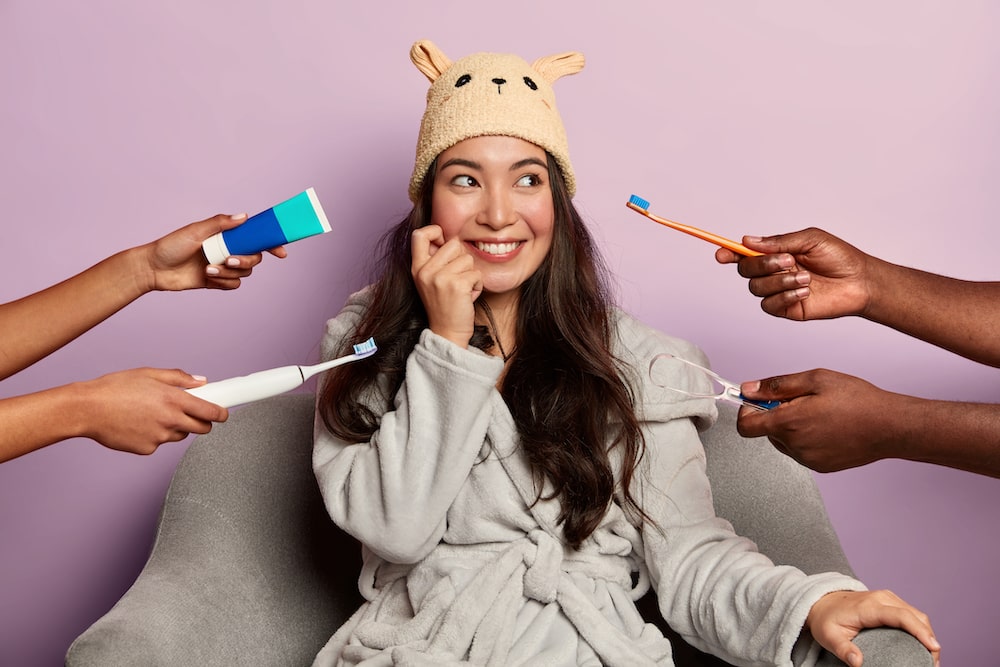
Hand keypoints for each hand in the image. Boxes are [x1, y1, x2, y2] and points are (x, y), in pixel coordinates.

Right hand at [77, 368, 227, 453]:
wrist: (86, 409)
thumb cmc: (114, 388)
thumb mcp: (149, 374)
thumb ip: (179, 378)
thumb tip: (202, 381)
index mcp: (173, 400)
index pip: (211, 412)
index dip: (221, 413)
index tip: (224, 413)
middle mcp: (170, 420)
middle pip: (201, 429)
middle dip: (202, 422)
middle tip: (191, 413)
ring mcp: (159, 437)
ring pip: (179, 435)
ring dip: (175, 427)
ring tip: (152, 414)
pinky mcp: (146, 449)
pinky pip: (159, 443)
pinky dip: (154, 435)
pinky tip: (137, 424)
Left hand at [139, 214, 287, 291]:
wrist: (154, 269)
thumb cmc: (171, 246)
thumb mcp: (195, 231)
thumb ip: (220, 224)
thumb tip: (244, 217)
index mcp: (226, 235)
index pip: (254, 237)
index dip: (271, 243)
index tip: (281, 252)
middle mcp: (228, 249)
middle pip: (254, 257)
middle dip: (245, 260)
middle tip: (229, 259)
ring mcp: (224, 266)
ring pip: (245, 272)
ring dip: (229, 272)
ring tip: (209, 269)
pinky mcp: (218, 281)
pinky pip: (234, 284)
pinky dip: (224, 282)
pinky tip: (208, 277)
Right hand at [411, 225, 481, 346]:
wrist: (447, 332)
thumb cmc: (443, 305)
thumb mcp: (430, 280)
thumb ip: (435, 259)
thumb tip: (449, 238)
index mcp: (417, 267)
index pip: (419, 235)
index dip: (434, 231)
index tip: (443, 241)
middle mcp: (425, 271)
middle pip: (454, 244)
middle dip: (461, 259)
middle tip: (456, 278)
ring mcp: (440, 278)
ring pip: (468, 259)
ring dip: (471, 274)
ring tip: (462, 289)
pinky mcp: (457, 285)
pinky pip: (477, 274)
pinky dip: (477, 286)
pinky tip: (467, 297)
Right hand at [715, 228, 870, 320]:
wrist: (859, 282)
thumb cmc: (839, 258)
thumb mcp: (810, 240)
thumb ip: (779, 241)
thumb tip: (748, 241)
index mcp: (776, 253)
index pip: (744, 254)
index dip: (729, 253)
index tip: (721, 254)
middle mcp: (773, 272)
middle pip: (746, 270)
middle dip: (763, 265)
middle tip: (788, 260)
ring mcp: (778, 291)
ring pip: (756, 288)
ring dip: (780, 281)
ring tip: (806, 278)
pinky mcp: (785, 309)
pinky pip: (769, 305)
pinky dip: (785, 296)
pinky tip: (805, 292)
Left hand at [736, 369, 899, 471]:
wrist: (890, 426)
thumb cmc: (858, 400)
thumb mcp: (815, 379)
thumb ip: (777, 386)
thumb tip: (749, 389)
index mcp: (789, 423)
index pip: (745, 426)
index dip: (747, 410)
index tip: (759, 400)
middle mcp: (794, 446)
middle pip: (766, 431)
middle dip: (775, 414)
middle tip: (802, 400)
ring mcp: (807, 459)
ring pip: (783, 441)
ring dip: (791, 427)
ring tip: (820, 413)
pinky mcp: (820, 466)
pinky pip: (801, 451)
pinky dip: (806, 438)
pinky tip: (828, 427)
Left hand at [807, 589, 939, 666]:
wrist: (821, 601)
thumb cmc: (826, 620)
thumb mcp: (829, 637)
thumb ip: (843, 650)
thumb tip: (857, 663)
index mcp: (869, 607)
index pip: (901, 616)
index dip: (920, 631)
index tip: (934, 647)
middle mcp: (882, 598)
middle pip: (915, 616)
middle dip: (929, 638)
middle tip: (934, 663)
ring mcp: (887, 598)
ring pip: (917, 614)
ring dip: (928, 634)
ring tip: (931, 657)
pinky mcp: (890, 601)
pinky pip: (911, 614)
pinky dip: (921, 628)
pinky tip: (923, 645)